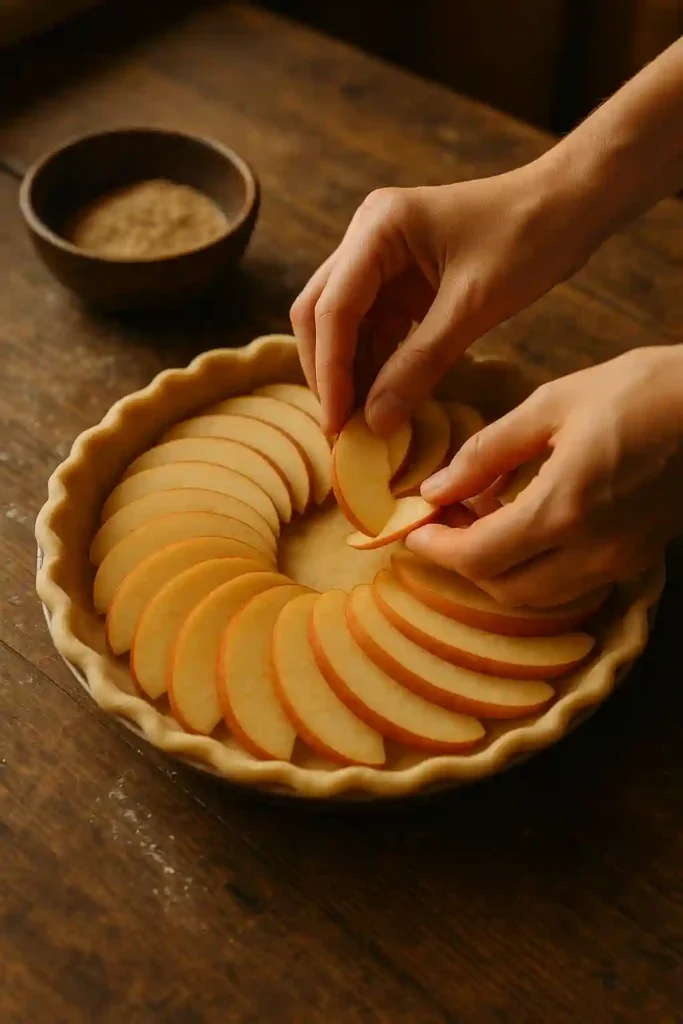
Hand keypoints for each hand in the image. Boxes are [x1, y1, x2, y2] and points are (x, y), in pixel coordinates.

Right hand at [290, 163, 592, 436]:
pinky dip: (377, 363)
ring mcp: (381, 256)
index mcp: (379, 227)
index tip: (338, 423)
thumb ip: (420, 364)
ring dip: (350, 372)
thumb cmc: (528, 239)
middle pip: (321, 312)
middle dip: (329, 372)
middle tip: (341, 428)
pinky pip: (376, 327)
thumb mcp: (473, 307)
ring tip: (362, 423)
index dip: (330, 371)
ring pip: (344, 324)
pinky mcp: (402, 278)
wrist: (570, 205)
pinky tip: (384, 400)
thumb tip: (376, 421)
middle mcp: (367, 236)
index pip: (333, 308)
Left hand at [408, 346, 682, 607]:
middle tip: (442, 521)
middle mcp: (592, 550)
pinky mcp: (636, 559)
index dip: (436, 549)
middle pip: (502, 587)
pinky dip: (533, 568)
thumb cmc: (640, 391)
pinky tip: (525, 526)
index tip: (411, 529)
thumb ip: (486, 452)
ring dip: (496, 569)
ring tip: (479, 520)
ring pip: (535, 595)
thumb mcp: (552, 405)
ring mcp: (619, 561)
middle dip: (461, 561)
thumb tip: (436, 487)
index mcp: (564, 508)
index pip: (478, 556)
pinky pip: (568, 584)